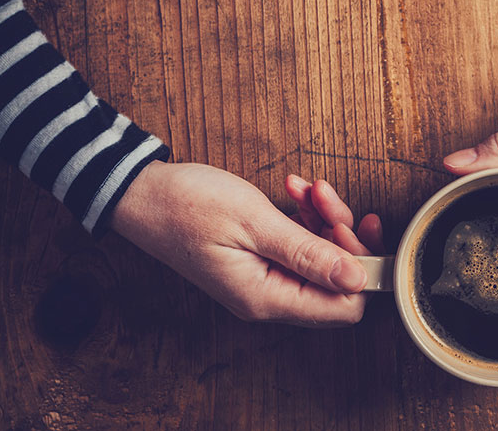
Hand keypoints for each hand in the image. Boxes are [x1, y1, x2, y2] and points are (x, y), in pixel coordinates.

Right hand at [111, 161, 371, 326]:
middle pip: (336, 282)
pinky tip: (294, 192)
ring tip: (308, 189)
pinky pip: (298, 246)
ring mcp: (263, 280)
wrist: (140, 193)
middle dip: (341, 236)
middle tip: (329, 200)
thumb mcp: (254, 222)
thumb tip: (357, 278)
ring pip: (320, 259)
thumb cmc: (185, 205)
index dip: (357, 268)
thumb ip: (308, 253)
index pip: (343, 307)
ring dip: (322, 219)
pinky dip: (303, 217)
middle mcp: (267, 297)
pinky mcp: (259, 260)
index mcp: (266, 298)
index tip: (350, 228)